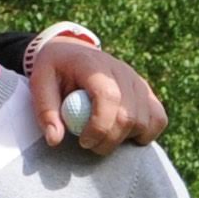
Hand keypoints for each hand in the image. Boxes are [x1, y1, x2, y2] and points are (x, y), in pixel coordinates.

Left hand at [29, 35, 165, 152]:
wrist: (72, 52)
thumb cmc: (55, 71)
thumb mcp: (39, 84)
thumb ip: (46, 112)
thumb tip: (55, 140)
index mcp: (94, 65)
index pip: (109, 97)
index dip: (99, 126)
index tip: (83, 142)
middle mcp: (122, 71)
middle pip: (129, 115)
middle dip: (109, 140)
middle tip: (88, 144)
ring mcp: (138, 81)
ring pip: (146, 121)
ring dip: (125, 139)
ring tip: (104, 136)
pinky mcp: (147, 92)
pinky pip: (159, 118)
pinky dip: (146, 133)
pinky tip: (125, 134)